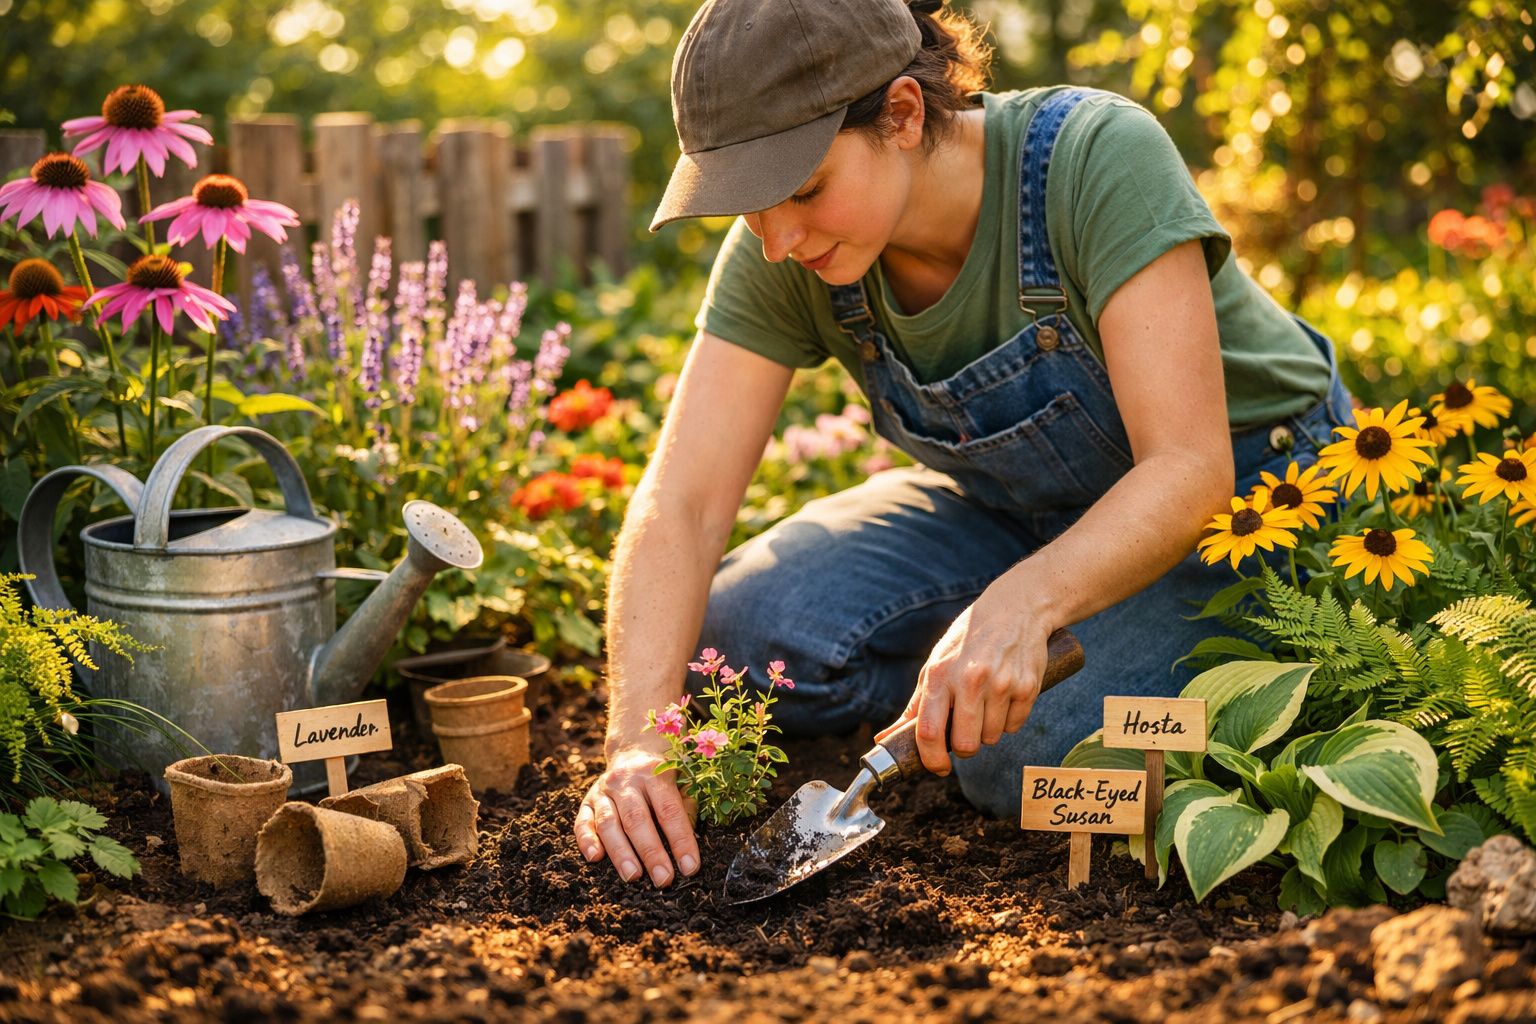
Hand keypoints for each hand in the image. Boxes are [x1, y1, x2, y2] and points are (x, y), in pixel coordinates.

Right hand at [573, 743, 699, 887]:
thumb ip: (687, 809)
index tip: (690, 866)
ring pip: (608, 823)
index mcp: (655, 773)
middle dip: (650, 852)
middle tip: (662, 879)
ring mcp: (603, 790)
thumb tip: (686, 845)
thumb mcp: (683, 782)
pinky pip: (582, 822)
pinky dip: (586, 840)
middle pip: (637, 819)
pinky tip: (595, 858)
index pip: (669, 810)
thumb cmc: (664, 776)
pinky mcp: (587, 800)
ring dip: (620, 852)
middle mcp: (626, 780)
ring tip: (633, 876)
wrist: (633, 752)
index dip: (680, 840)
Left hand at [875, 594, 1051, 773]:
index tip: (937, 767)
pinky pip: (1014, 726)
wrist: (1015, 609)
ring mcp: (1002, 684)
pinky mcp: (1028, 687)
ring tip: (985, 706)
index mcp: (941, 675)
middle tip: (964, 732)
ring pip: (991, 738)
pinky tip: (1004, 699)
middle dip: (963, 747)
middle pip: (965, 745)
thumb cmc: (968, 640)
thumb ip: (915, 705)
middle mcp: (971, 680)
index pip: (929, 731)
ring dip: (986, 732)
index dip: (931, 759)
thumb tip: (886, 738)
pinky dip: (1008, 722)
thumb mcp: (936, 664)